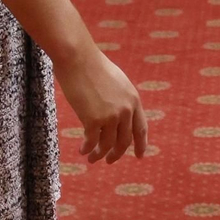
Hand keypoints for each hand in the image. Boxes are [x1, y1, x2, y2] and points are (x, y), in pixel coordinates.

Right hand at [56, 48, 147, 163]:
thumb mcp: (116, 82)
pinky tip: (82, 150)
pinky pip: (92, 142)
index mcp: (133, 99)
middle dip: (117, 154)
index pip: (141, 128)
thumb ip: (120, 99)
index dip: (141, 144)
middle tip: (110, 161)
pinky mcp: (94, 120)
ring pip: (107, 145)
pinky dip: (87, 149)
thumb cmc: (93, 66)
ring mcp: (111, 116)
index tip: (140, 156)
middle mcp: (125, 110)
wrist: (78, 58)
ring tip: (91, 158)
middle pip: (124, 141)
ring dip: (99, 155)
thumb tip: (116, 117)